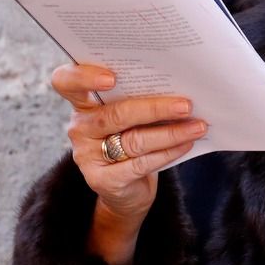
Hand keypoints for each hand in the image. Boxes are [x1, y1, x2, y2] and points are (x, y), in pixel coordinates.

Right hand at [53, 63, 206, 264]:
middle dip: (155, 108)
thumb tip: (182, 84)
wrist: (127, 188)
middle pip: (116, 114)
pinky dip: (168, 153)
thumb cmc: (133, 137)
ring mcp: (87, 155)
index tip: (112, 77)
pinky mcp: (102, 180)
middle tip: (186, 105)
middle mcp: (80, 127)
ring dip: (171, 133)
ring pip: (133, 140)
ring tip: (198, 126)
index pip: (67, 81)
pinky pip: (140, 164)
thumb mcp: (132, 116)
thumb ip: (141, 98)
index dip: (84, 77)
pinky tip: (187, 144)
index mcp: (83, 103)